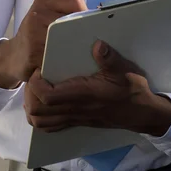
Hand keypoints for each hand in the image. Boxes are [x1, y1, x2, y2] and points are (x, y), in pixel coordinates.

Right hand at [0, 0, 86, 88]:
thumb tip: (98, 19)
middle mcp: (38, 14)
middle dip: (83, 31)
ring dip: (77, 48)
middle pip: (72, 20)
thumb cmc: (36, 35)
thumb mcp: (47, 18)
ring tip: (80, 53)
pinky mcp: (33, 53)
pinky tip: (68, 64)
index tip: (90, 24)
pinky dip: (66, 61)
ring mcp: (33, 33)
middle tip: (90, 41)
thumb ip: (67, 14)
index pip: (74, 0)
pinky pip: (58, 57)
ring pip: (67, 39)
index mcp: (44, 2)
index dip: (86, 13)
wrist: (12, 56)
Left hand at [24, 41, 170, 135]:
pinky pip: (51, 127)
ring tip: (36, 90)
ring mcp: (75, 119)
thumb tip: (97, 44)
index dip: (36, 85)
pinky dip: (42, 117)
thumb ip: (110, 57)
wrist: (142, 113)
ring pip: (42, 123)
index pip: (47, 97)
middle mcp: (75, 109)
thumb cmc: (132, 89)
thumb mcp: (124, 69)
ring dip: (33, 107)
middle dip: (29, 95)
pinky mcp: (78, 122)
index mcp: (83, 95)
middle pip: (38, 112)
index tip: (38, 69)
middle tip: (35, 78)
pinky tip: (47, 104)